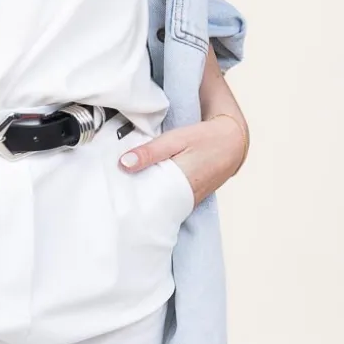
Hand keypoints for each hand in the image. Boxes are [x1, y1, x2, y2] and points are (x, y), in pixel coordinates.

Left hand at [118, 113, 247, 207]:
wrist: (233, 141)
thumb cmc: (205, 138)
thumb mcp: (176, 139)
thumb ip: (150, 152)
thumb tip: (123, 164)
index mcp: (180, 185)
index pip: (147, 201)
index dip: (128, 199)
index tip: (110, 194)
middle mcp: (184, 199)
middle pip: (151, 204)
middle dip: (132, 199)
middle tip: (110, 191)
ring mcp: (188, 201)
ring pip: (159, 203)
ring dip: (143, 196)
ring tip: (121, 189)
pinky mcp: (189, 197)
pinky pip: (167, 200)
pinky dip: (155, 194)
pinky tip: (141, 186)